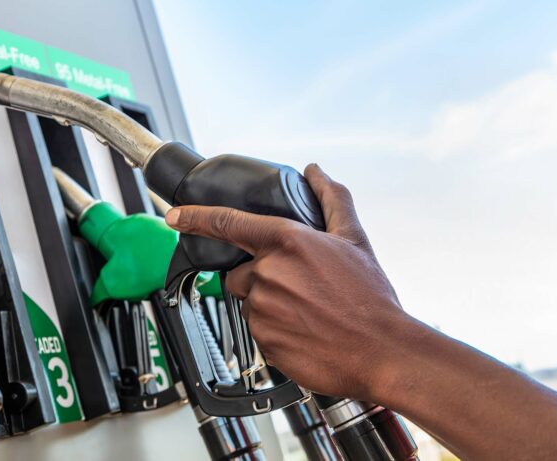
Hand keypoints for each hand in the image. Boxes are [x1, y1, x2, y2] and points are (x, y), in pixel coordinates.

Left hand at [165, 164, 416, 400]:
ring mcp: (262, 309)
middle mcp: (268, 273)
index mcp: (286, 242)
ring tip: (306, 312)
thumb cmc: (370, 298)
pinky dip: (274, 330)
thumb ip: (331, 199)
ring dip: (269, 304)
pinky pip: (257, 330)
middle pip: (240, 272)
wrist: (382, 352)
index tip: (174, 215)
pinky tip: (303, 330)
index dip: (195, 217)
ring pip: (250, 302)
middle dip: (261, 277)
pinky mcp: (263, 340)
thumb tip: (316, 172)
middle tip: (299, 289)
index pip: (227, 223)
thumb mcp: (355, 239)